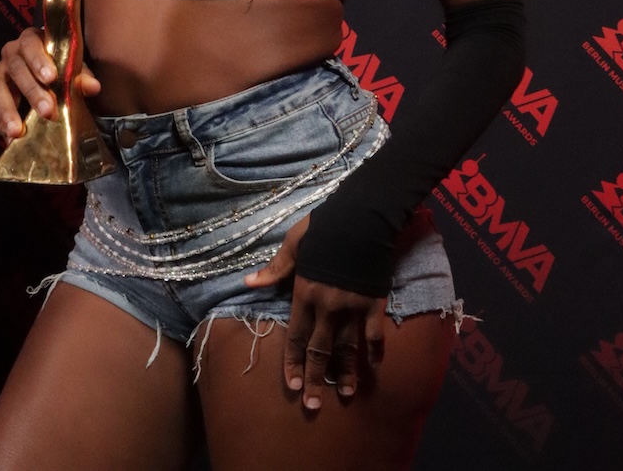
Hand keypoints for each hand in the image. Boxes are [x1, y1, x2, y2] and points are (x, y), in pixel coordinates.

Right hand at [0, 28, 100, 143]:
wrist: (45, 71)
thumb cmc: (58, 66)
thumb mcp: (71, 67)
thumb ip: (81, 76)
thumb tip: (93, 87)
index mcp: (30, 40)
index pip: (31, 45)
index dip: (39, 60)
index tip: (51, 78)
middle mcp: (11, 54)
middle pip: (17, 69)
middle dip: (32, 91)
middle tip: (47, 110)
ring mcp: (0, 74)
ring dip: (8, 111)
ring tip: (17, 131)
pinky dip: (1, 124)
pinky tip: (10, 138)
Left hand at [245, 217, 385, 409]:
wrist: (361, 218)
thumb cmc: (324, 227)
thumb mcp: (294, 243)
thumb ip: (275, 268)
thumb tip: (249, 282)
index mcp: (305, 293)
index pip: (296, 336)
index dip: (293, 362)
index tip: (292, 386)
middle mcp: (327, 307)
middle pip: (320, 350)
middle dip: (315, 378)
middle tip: (313, 405)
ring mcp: (352, 307)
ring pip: (347, 349)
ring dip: (345, 373)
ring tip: (344, 395)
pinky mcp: (374, 303)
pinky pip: (374, 334)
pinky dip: (374, 351)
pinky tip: (373, 366)